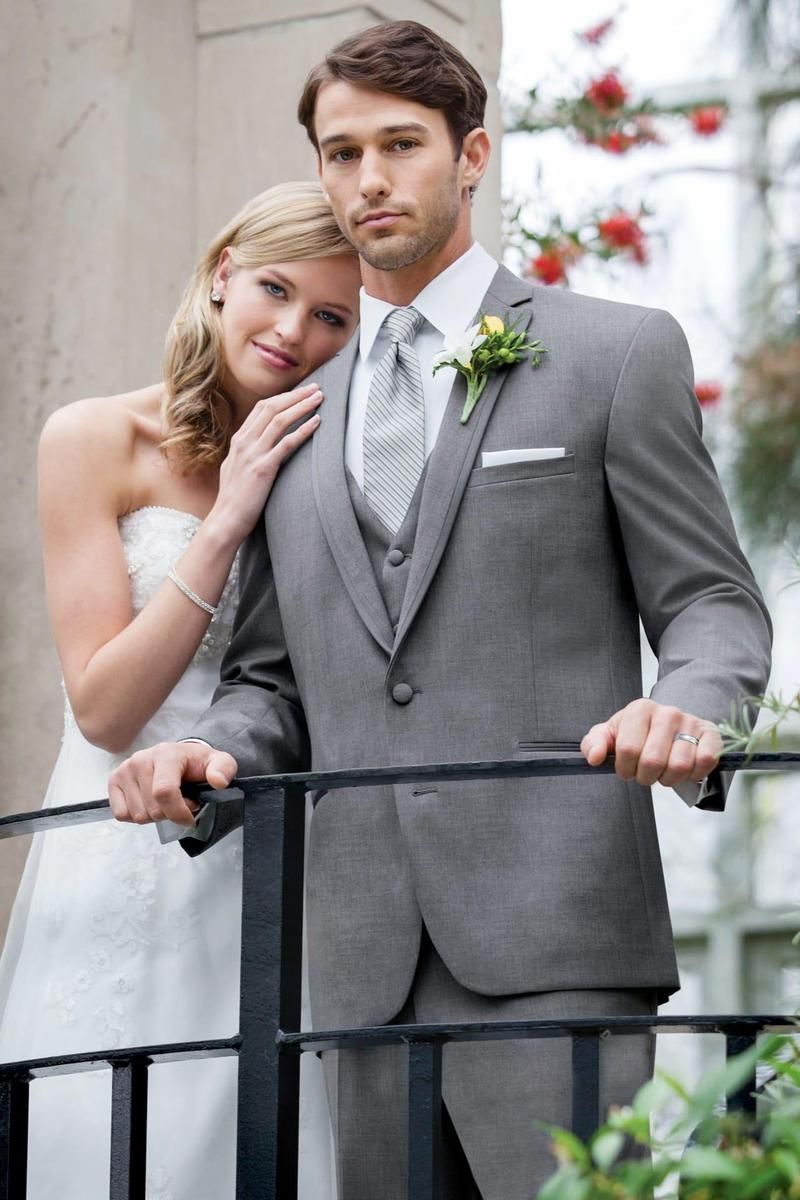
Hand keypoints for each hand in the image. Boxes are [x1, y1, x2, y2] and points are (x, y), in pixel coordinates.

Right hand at [108, 741, 237, 825]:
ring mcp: (125, 770)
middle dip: (170, 814)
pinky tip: (149, 802)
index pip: (164, 792)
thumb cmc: (197, 763)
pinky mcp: (114, 780)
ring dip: (155, 816)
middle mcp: (141, 759)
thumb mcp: (219, 762)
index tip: (190, 818)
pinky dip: (137, 815)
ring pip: (138, 815)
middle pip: (152, 809)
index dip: (178, 812)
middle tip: (180, 802)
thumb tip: (218, 781)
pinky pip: (122, 814)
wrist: (179, 757)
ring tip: (165, 801)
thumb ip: (224, 769)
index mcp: (166, 754)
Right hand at [209, 382, 323, 544]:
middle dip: (295, 395)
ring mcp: (253, 454)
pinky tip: (317, 423)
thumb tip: (260, 444)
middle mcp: (244, 442)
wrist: (226, 519)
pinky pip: (287, 443)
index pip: (261, 408)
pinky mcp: (263, 468)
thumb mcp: (235, 467)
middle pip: (272, 407)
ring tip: (320, 399)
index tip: (301, 392)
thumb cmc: (234, 498)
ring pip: (280, 420)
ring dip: (302, 406)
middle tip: (316, 388)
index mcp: (239, 440)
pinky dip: (303, 430)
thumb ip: (247, 452)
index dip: (283, 397)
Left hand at [581, 699, 721, 787]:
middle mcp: (667, 712)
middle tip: (646, 773)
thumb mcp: (611, 734)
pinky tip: (685, 770)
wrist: (671, 723)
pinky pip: (705, 762)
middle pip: (653, 761)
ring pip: (679, 766)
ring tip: (664, 771)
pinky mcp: (711, 734)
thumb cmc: (637, 732)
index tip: (627, 769)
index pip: (628, 750)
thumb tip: (595, 759)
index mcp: (639, 710)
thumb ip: (594, 744)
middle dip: (646, 777)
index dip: (625, 769)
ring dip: (669, 779)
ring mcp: (691, 722)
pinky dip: (694, 774)